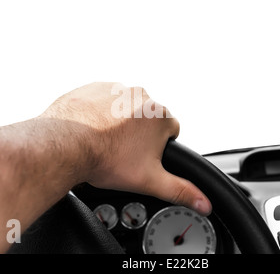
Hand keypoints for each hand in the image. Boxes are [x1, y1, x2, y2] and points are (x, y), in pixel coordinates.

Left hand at [42, 82, 211, 215]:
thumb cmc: (106, 159)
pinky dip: (102, 111)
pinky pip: (106, 99)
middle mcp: (143, 97)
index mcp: (160, 116)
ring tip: (106, 139)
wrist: (65, 144)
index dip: (158, 146)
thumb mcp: (149, 181)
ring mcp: (119, 89)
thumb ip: (180, 190)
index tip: (142, 154)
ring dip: (120, 121)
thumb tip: (204, 202)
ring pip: (126, 109)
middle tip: (123, 150)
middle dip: (140, 134)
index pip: (171, 130)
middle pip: (148, 119)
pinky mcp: (97, 86)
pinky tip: (93, 127)